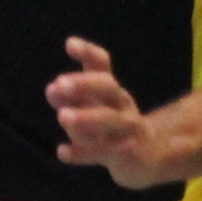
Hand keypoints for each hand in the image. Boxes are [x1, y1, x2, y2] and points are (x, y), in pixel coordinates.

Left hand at [47, 37, 173, 187]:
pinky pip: (103, 152)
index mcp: (110, 89)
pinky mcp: (127, 154)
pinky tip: (62, 151)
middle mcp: (121, 104)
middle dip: (84, 84)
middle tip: (59, 83)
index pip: (102, 65)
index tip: (70, 44)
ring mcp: (126, 129)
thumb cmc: (113, 127)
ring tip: (62, 116)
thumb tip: (52, 89)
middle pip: (107, 88)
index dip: (88, 53)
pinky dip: (82, 152)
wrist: (149, 156)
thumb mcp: (94, 107)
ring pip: (109, 120)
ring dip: (86, 117)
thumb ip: (71, 98)